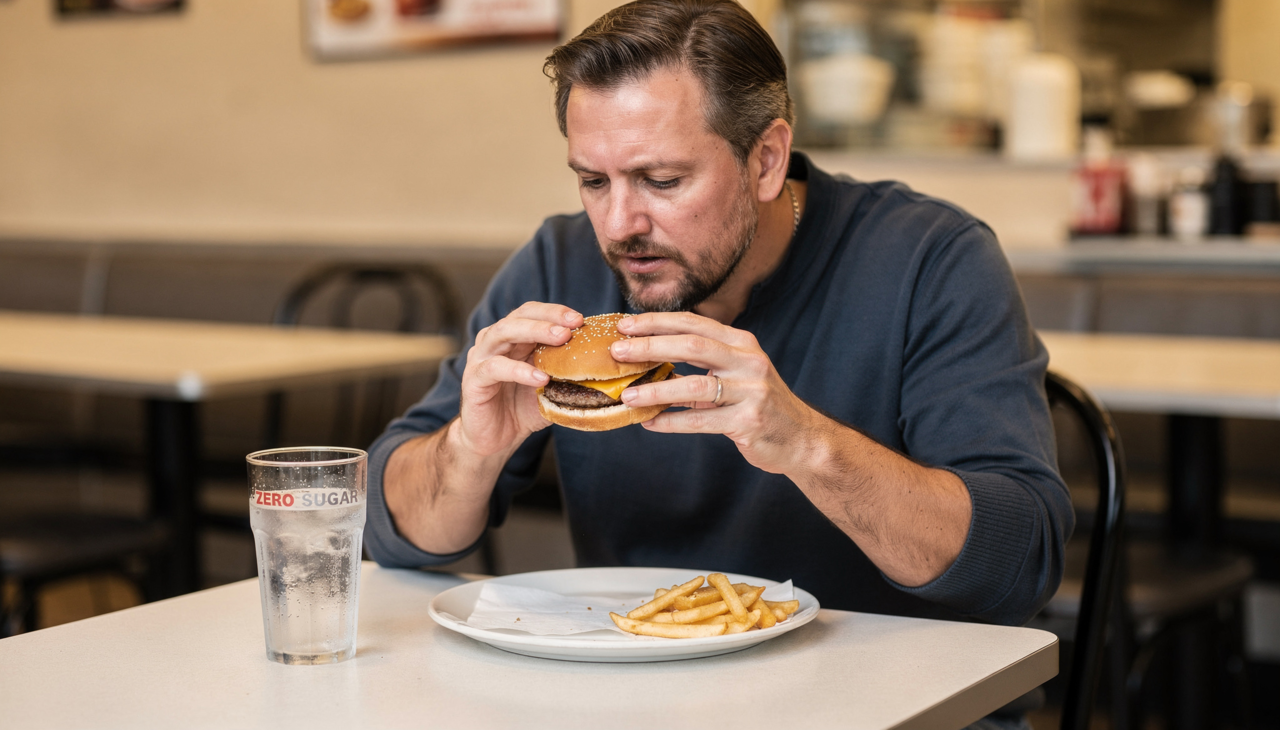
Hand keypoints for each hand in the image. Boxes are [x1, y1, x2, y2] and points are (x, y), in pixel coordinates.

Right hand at [456, 302, 580, 456]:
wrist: (494, 439)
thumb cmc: (522, 409)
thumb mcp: (550, 387)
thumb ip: (568, 372)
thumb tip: (605, 366)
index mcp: (512, 339)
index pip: (532, 313)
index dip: (555, 312)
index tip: (580, 319)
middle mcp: (494, 342)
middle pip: (518, 317)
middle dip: (548, 318)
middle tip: (573, 325)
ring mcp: (481, 358)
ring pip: (503, 333)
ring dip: (534, 332)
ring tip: (561, 339)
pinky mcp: (473, 379)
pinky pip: (496, 368)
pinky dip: (520, 370)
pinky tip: (540, 378)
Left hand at [612, 312, 821, 474]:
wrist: (800, 438)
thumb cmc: (759, 403)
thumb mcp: (737, 373)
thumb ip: (703, 363)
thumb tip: (650, 358)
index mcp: (741, 343)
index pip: (693, 323)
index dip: (656, 322)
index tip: (624, 325)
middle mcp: (749, 361)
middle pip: (692, 346)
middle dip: (650, 347)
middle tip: (617, 353)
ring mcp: (751, 391)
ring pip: (694, 385)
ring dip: (656, 390)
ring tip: (627, 396)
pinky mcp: (748, 421)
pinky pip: (701, 420)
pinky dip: (672, 421)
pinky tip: (649, 422)